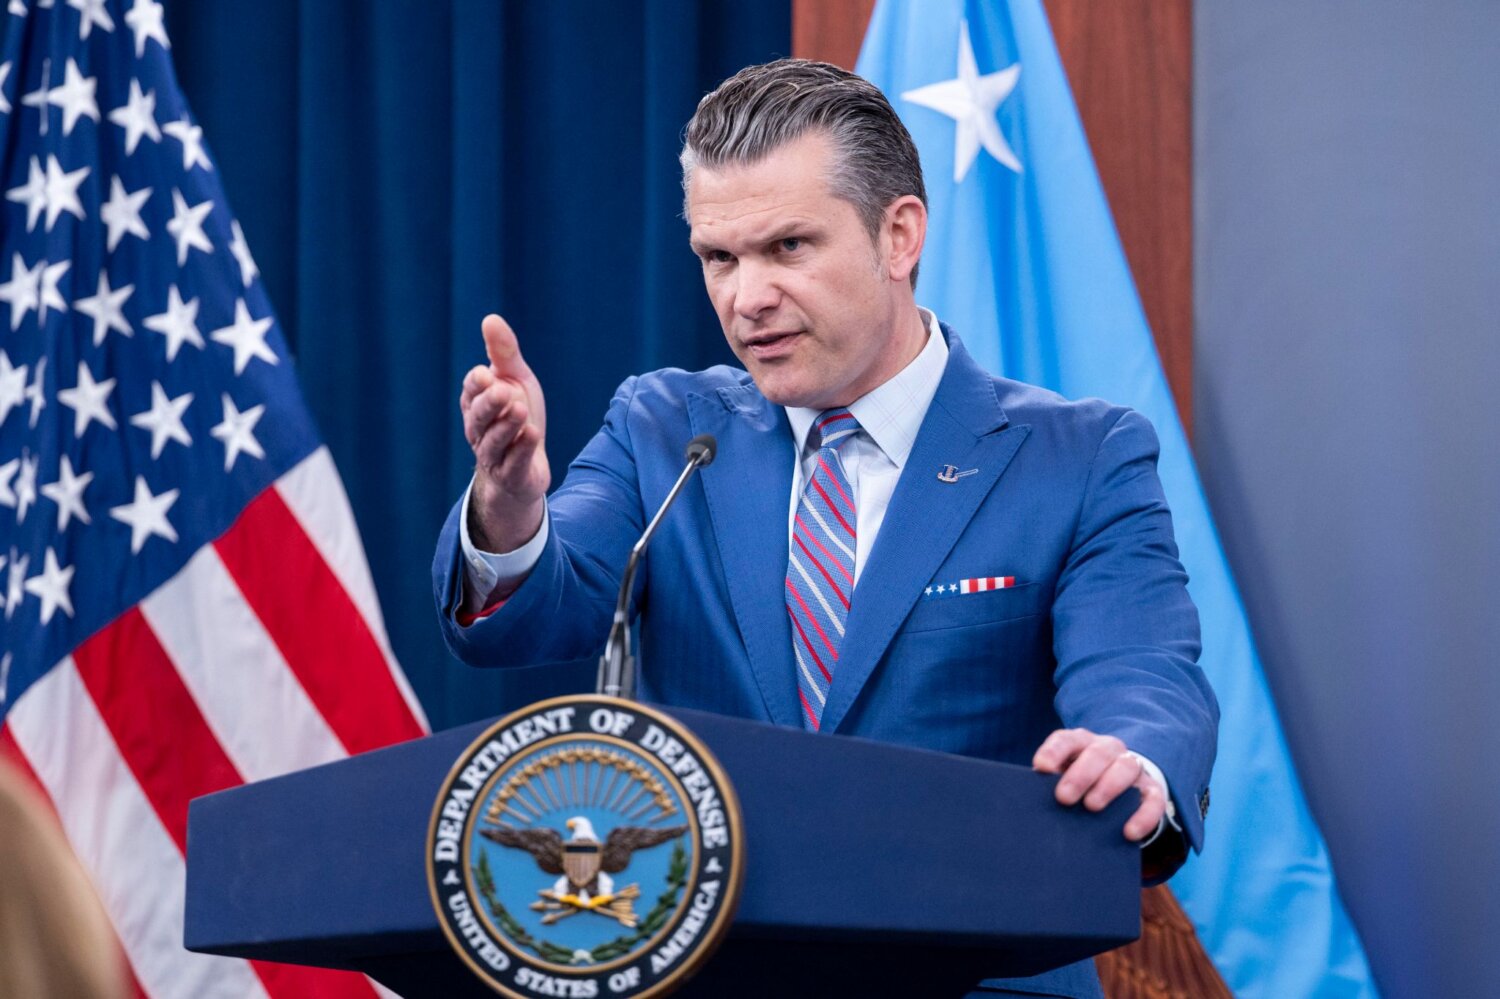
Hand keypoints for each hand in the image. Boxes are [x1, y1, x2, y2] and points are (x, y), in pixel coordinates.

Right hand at [460, 314, 549, 551]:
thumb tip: (490, 318)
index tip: (487, 373)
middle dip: (490, 404)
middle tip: (503, 391)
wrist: (527, 469)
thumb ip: (503, 353)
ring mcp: (494, 455)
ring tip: (521, 410)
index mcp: (476, 404)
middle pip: (479, 417)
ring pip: (494, 441)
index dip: (478, 384)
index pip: (472, 391)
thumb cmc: (516, 418)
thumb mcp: (515, 381)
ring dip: (507, 426)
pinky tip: (532, 435)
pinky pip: (515, 463)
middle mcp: (479, 430)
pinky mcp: (512, 475)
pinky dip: (523, 449)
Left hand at [1033, 728, 1164, 841]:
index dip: (1053, 751)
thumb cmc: (1078, 783)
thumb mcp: (1063, 778)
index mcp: (1081, 742)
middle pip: (1097, 753)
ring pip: (1126, 767)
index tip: (1041, 768)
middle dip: (1080, 774)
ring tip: (1092, 807)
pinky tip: (1129, 833)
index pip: (1066, 740)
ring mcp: (1132, 767)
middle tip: (1063, 797)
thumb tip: (1030, 802)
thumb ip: (1049, 783)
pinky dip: (1144, 816)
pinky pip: (1153, 799)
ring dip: (1108, 786)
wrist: (1117, 786)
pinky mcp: (1152, 789)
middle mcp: (1108, 749)